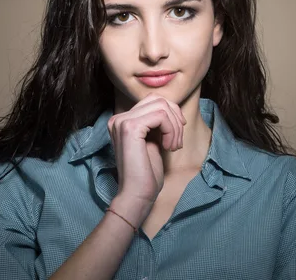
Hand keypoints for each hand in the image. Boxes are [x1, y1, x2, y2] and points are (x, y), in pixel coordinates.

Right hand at [107, 93, 185, 217]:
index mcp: (122, 121)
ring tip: (174, 146)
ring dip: (175, 127)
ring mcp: (122, 121)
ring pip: (162, 106)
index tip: (178, 133)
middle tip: (177, 141)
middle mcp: (118, 118)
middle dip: (175, 118)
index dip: (171, 113)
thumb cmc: (146, 173)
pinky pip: (161, 116)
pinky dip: (171, 130)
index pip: (153, 100)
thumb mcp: (153, 141)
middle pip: (158, 100)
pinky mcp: (130, 128)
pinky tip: (168, 147)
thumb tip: (172, 107)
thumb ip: (157, 123)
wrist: (137, 195)